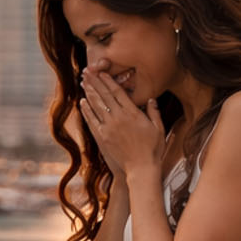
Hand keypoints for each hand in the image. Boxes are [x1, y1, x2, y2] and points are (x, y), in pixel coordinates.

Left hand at [78, 62, 165, 179]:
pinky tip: (82, 102)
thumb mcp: (159, 128)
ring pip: (96, 106)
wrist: (141, 168)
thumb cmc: (153, 149)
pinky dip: (86, 110)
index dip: (109, 81)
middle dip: (95, 82)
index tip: (102, 73)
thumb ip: (154, 112)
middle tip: (88, 71)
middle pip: (104, 96)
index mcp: (133, 113)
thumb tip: (151, 99)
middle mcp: (119, 117)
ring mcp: (109, 127)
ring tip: (83, 82)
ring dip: (89, 92)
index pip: (118, 92)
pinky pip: (92, 121)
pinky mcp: (102, 138)